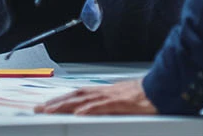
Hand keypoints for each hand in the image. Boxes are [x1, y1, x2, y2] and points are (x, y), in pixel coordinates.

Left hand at [35, 79, 157, 114]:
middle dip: (55, 103)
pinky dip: (89, 109)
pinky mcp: (122, 102)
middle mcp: (104, 91)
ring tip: (50, 111)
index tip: (47, 105)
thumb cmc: (146, 95)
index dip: (61, 99)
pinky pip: (103, 106)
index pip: (77, 94)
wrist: (163, 88)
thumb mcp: (123, 99)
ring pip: (83, 100)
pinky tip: (78, 114)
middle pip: (75, 96)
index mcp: (104, 92)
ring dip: (64, 105)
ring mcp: (112, 96)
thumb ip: (108, 103)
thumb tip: (95, 111)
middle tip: (39, 109)